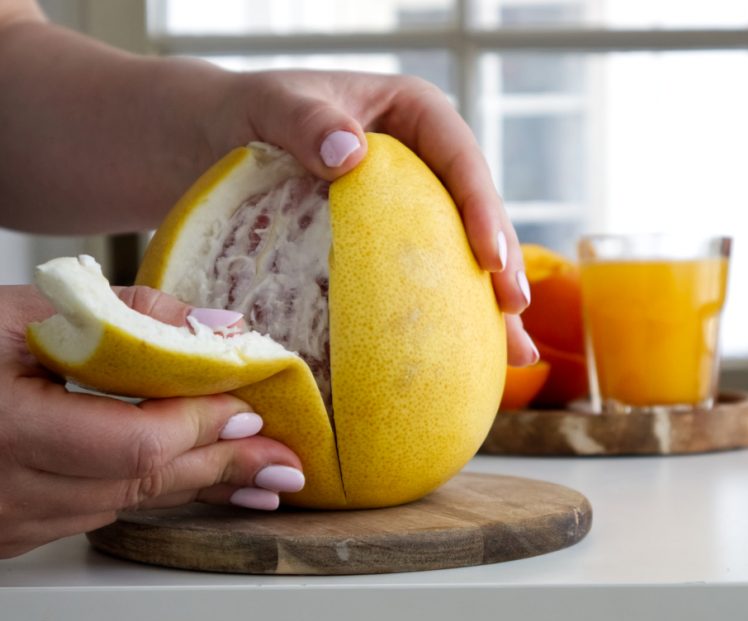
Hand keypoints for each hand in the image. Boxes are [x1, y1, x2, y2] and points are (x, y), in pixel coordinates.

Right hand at [0, 284, 304, 558]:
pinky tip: (197, 483)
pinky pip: (99, 512)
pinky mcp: (9, 531)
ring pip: (127, 503)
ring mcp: (6, 520)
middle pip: (143, 482)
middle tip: (286, 461)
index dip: (202, 423)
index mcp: (4, 426)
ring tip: (261, 473)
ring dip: (197, 483)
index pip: (134, 442)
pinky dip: (152, 490)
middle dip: (225, 466)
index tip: (252, 402)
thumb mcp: (24, 307)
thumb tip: (216, 330)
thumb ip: (126, 314)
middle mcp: (5, 490)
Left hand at [205, 69, 537, 364]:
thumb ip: (304, 121)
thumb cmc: (239, 114)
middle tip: (514, 308)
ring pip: (458, 254)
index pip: (459, 157)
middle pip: (474, 213)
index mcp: (412, 115)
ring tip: (516, 352)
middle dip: (501, 264)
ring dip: (486, 303)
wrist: (204, 144)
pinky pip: (420, 280)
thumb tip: (351, 154)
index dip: (483, 207)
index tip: (491, 257)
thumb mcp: (268, 106)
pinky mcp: (385, 244)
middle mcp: (421, 161)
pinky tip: (465, 359)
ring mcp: (408, 206)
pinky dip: (440, 318)